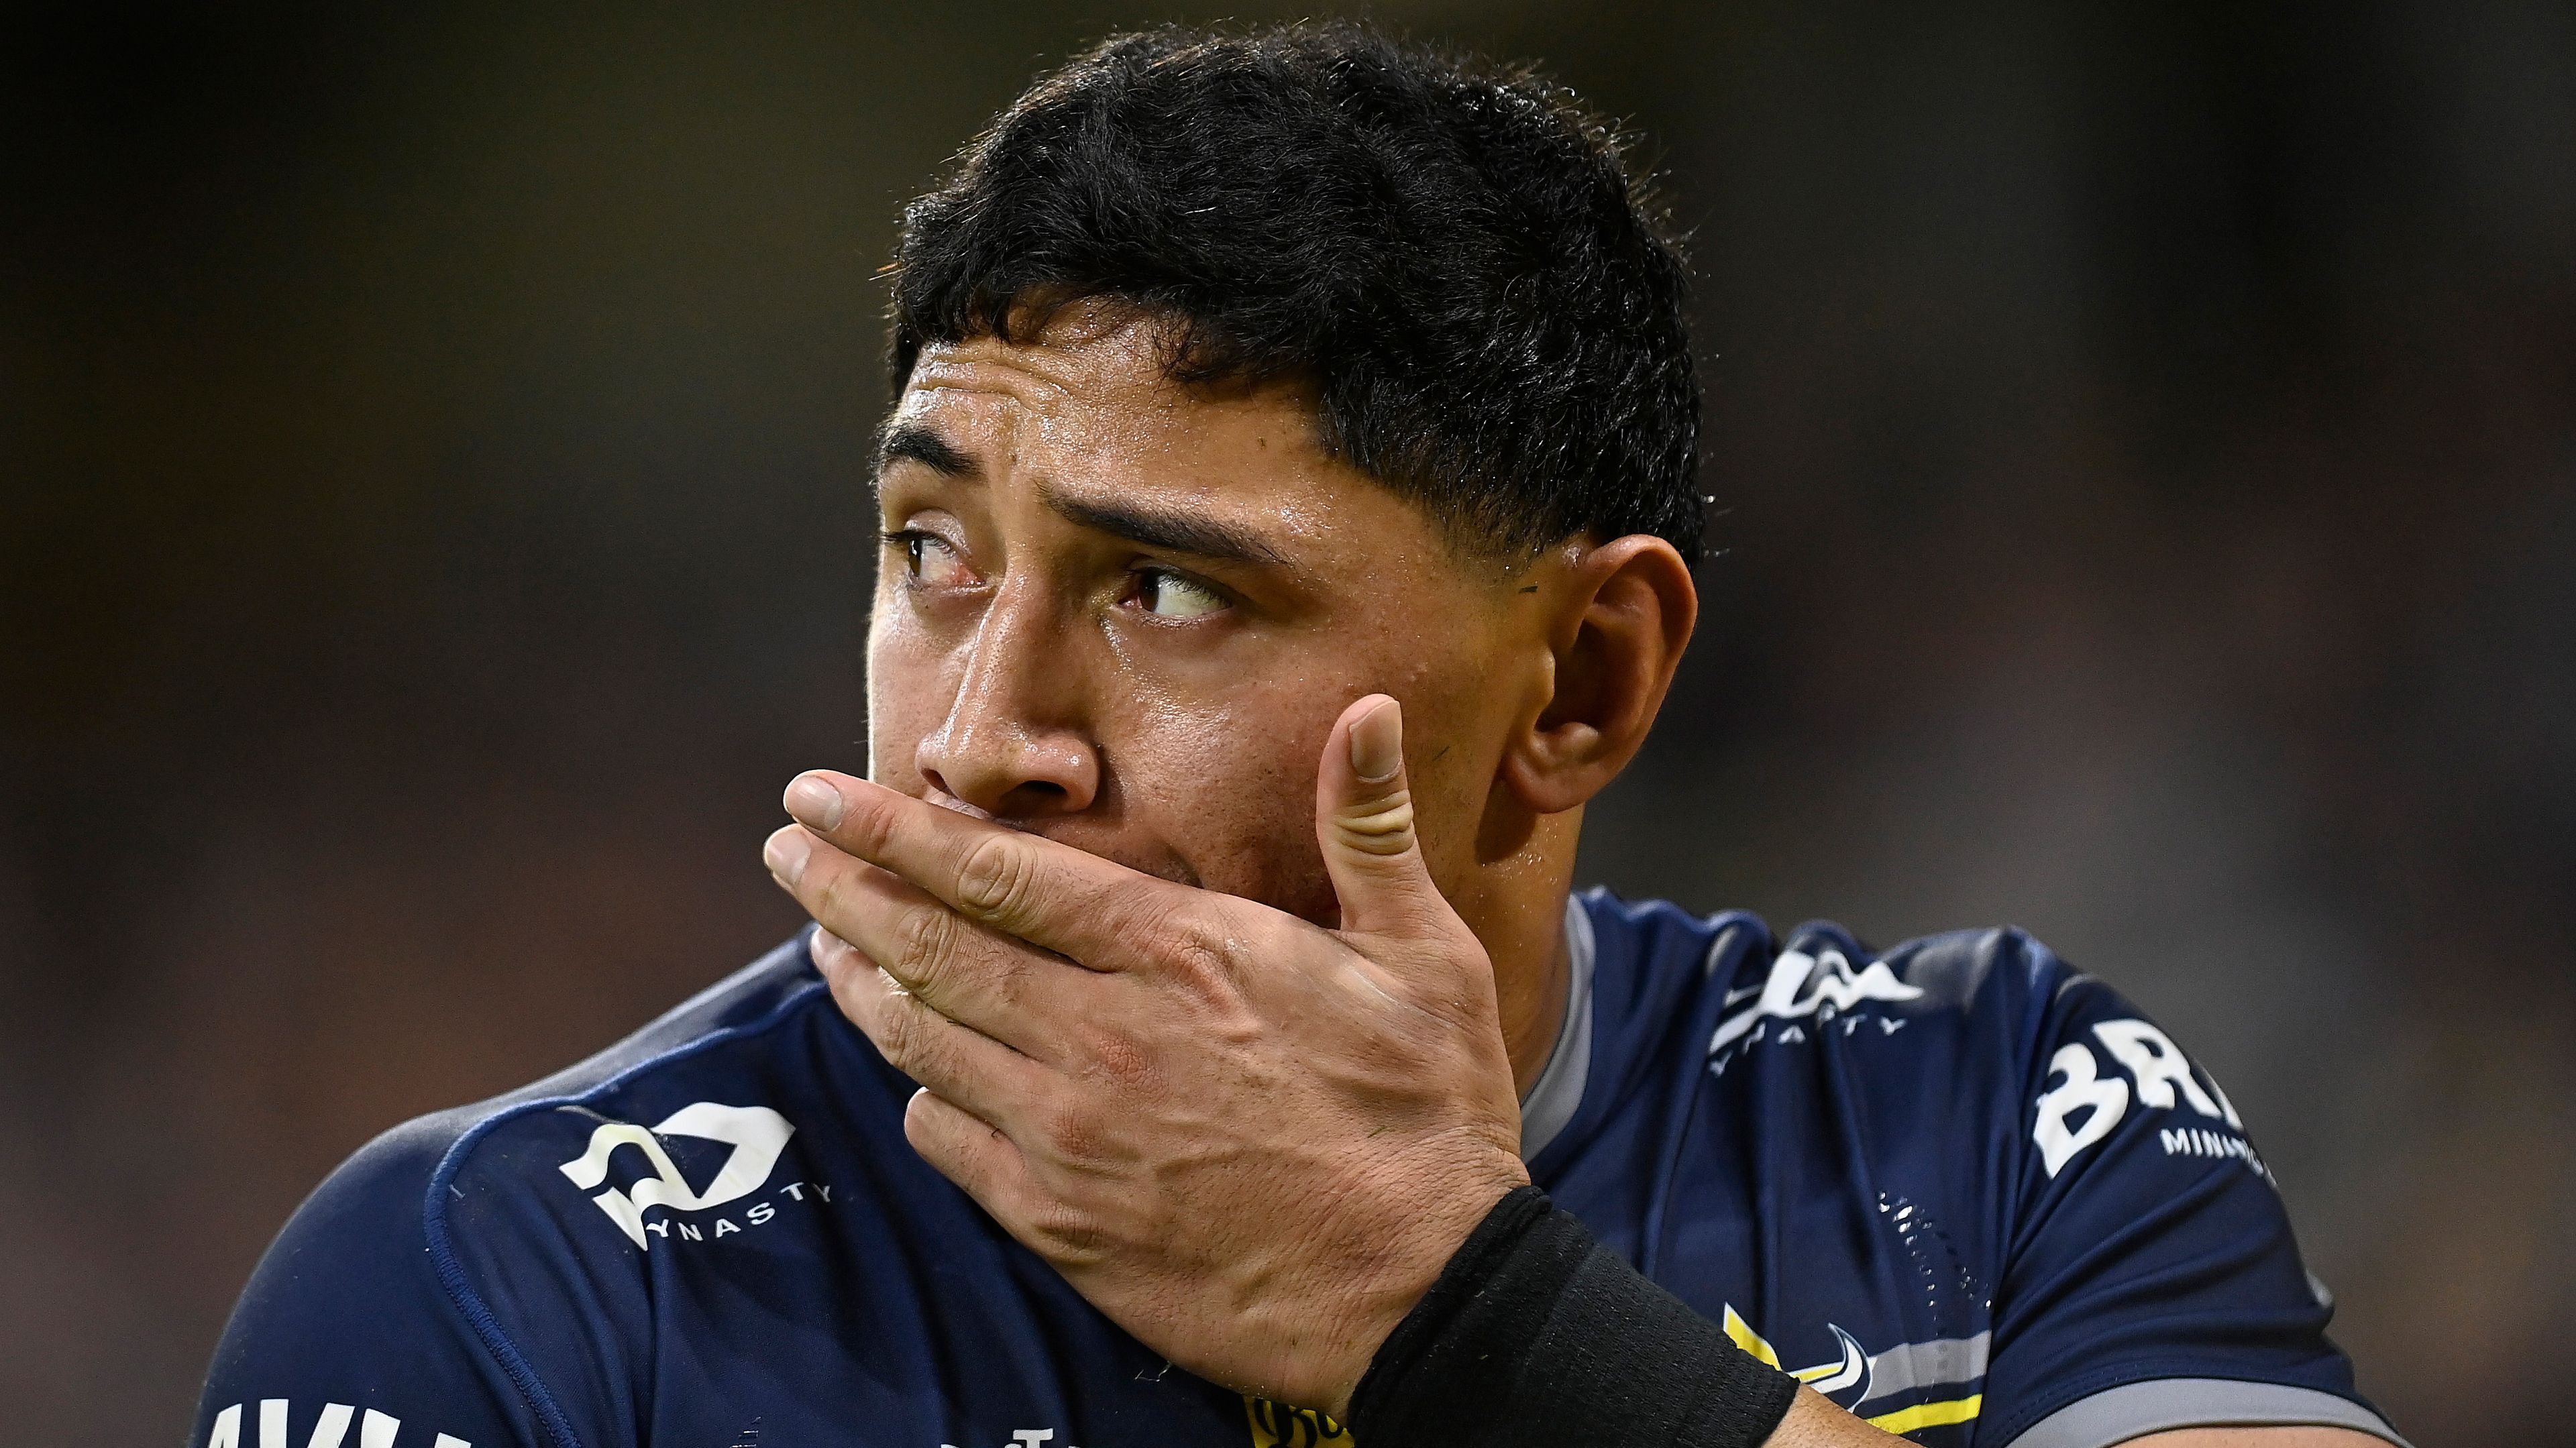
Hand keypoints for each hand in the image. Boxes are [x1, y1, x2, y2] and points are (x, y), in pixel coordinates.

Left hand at [762, 695, 1529, 1413]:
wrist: (1423, 1295)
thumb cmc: (1430, 1119)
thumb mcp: (1425, 958)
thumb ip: (1369, 832)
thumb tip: (1370, 711)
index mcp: (1180, 956)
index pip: (996, 874)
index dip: (893, 829)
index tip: (821, 796)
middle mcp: (1104, 1037)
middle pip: (929, 949)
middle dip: (842, 890)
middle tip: (786, 850)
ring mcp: (1072, 1137)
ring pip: (921, 1042)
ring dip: (860, 985)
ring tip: (824, 945)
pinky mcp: (1063, 1224)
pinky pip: (949, 1143)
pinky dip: (920, 1096)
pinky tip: (914, 1075)